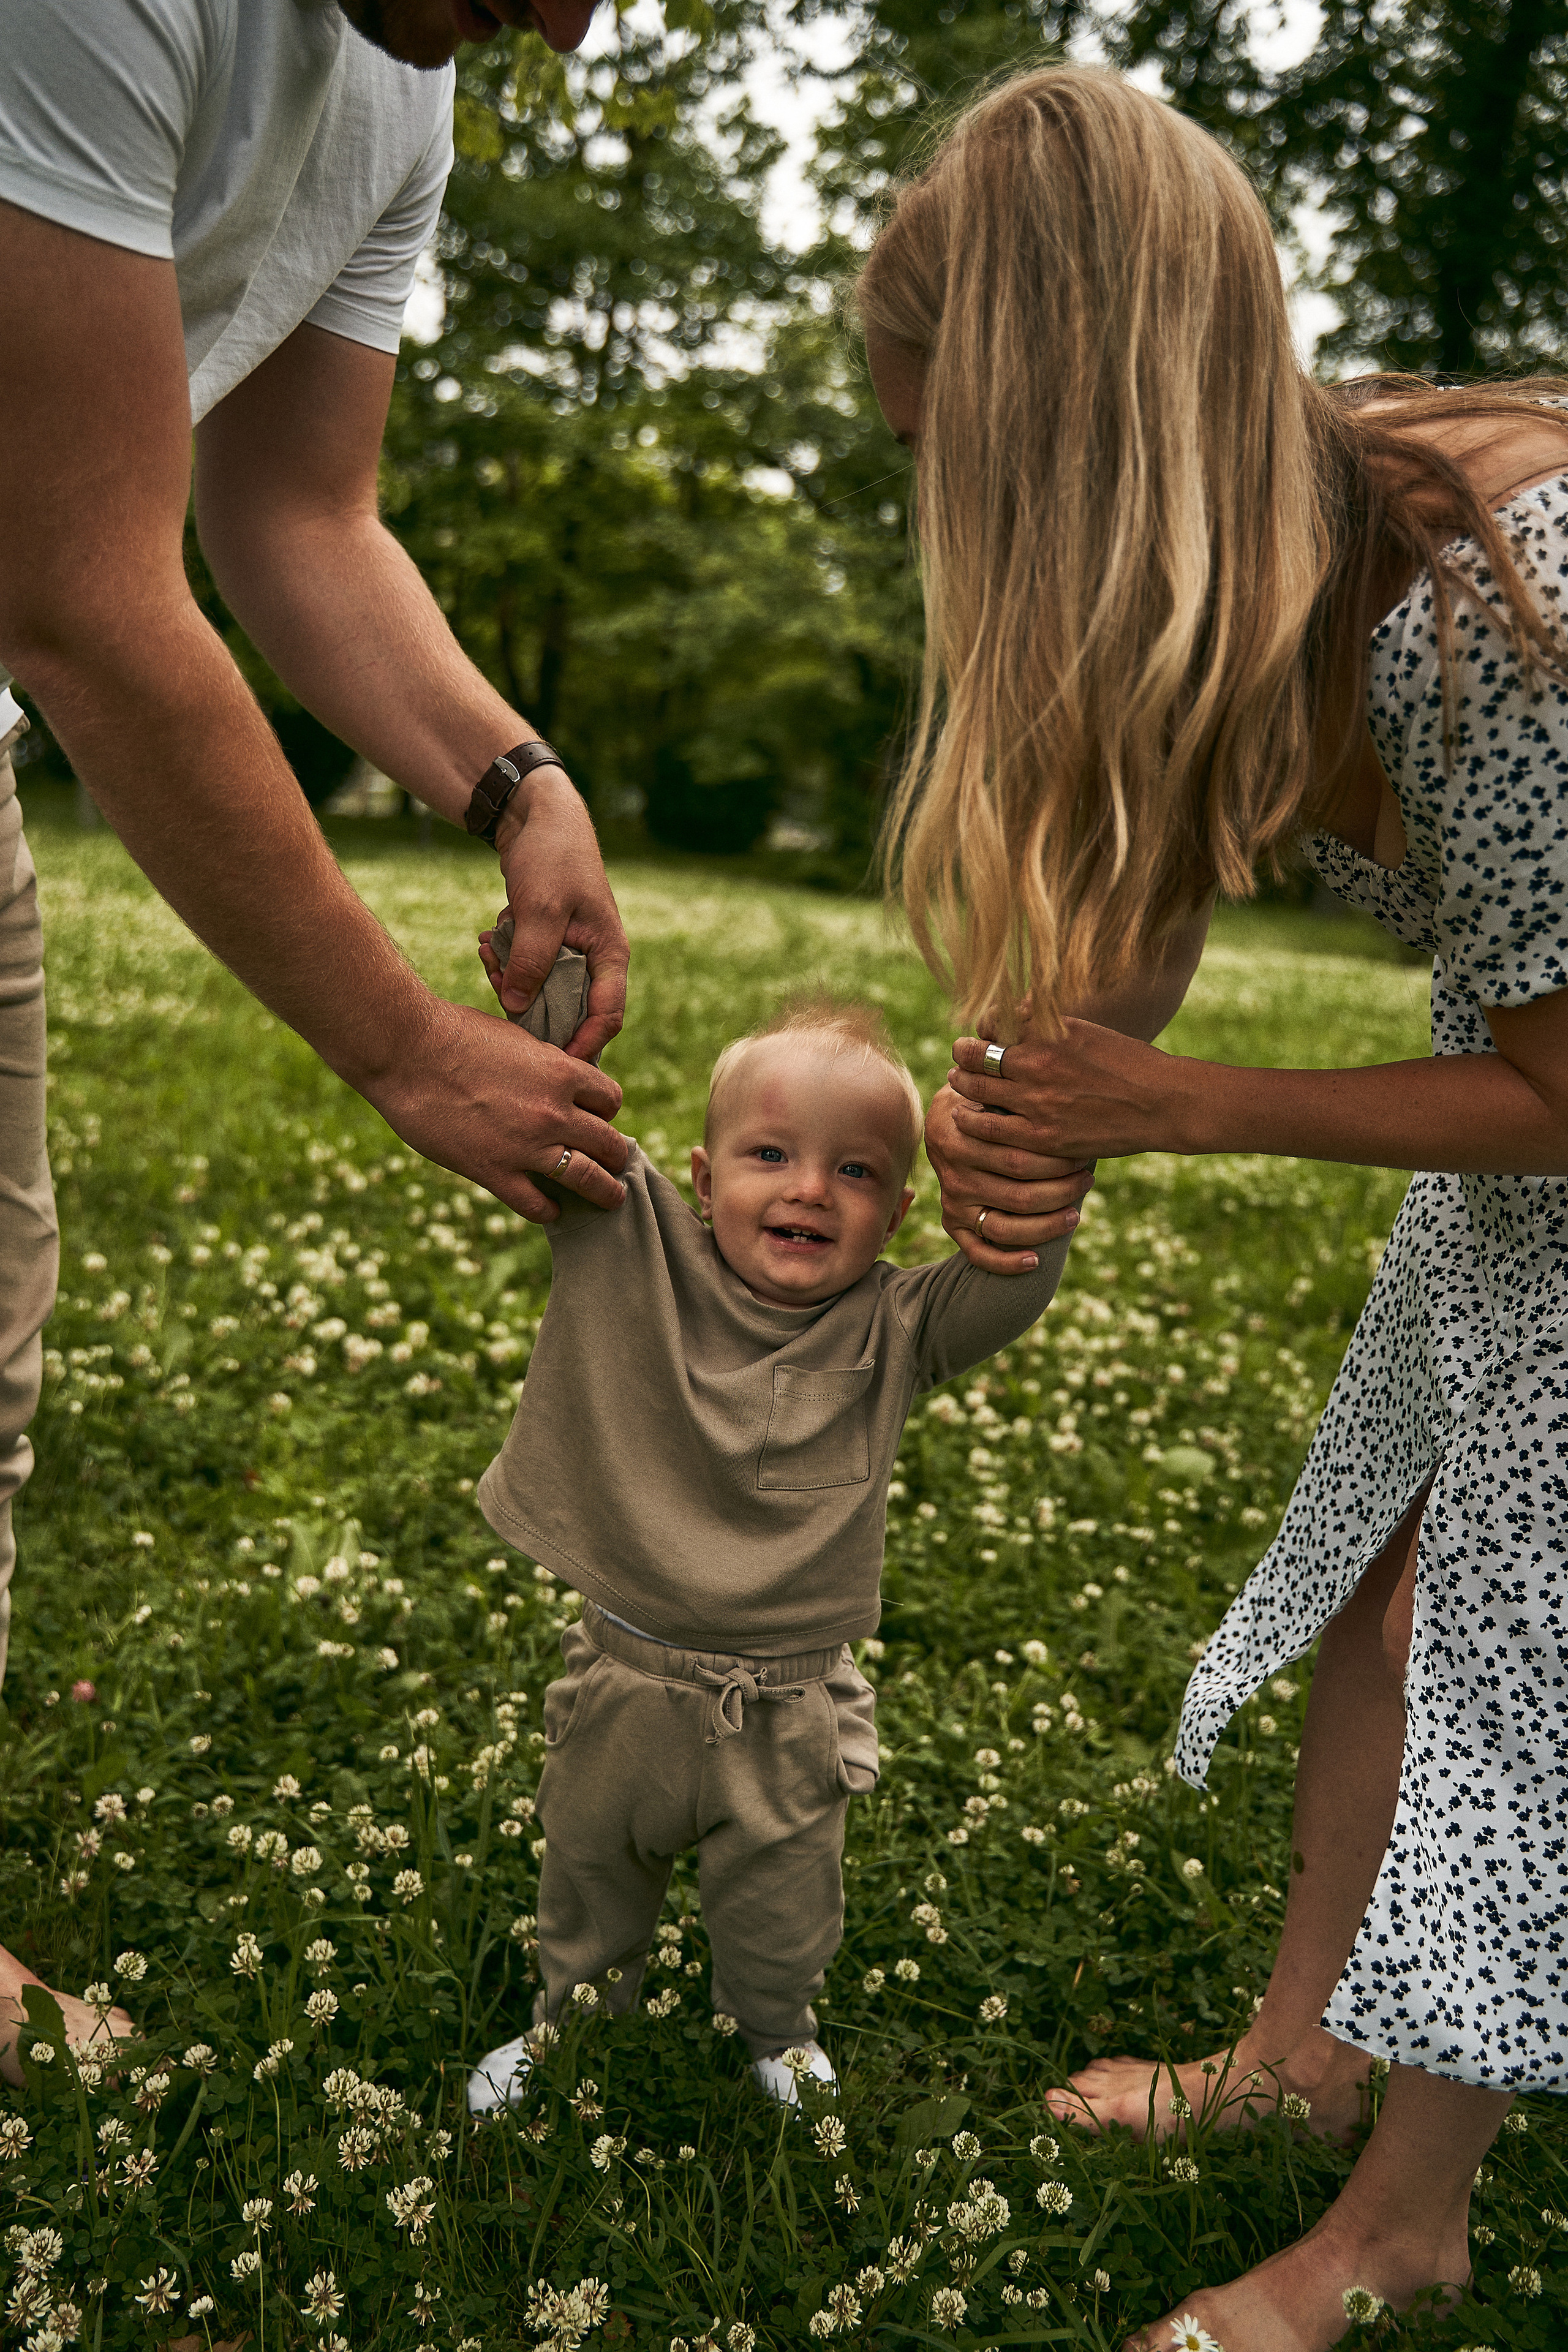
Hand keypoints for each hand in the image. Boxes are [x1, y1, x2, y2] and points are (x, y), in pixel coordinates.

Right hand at [362, 993, 628, 1221]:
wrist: (406, 1052)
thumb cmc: (454, 1033)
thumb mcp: (515, 1038)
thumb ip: (542, 1064)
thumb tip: (556, 1078)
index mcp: (562, 1072)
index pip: (610, 1100)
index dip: (606, 1110)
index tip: (599, 1118)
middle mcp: (553, 1112)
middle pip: (608, 1143)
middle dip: (615, 1154)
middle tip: (615, 1162)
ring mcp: (526, 1146)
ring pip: (587, 1179)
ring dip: (605, 1191)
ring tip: (611, 1198)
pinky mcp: (493, 1172)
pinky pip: (536, 1205)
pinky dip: (550, 1211)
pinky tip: (551, 1210)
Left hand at [494, 770, 628, 1062]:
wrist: (538, 816)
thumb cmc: (552, 858)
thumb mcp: (539, 911)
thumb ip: (530, 961)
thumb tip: (516, 1007)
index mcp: (610, 955)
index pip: (607, 1016)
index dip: (583, 1044)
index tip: (553, 1061)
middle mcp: (594, 960)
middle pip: (568, 1010)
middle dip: (529, 1007)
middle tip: (497, 989)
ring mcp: (570, 954)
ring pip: (541, 991)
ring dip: (510, 979)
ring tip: (486, 951)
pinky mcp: (546, 944)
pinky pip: (526, 970)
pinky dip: (505, 961)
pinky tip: (487, 941)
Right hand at [923, 1084, 1095, 1271]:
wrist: (945, 1121)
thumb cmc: (986, 1102)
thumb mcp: (994, 1090)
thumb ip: (1016, 1095)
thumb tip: (1064, 1089)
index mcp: (961, 1138)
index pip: (1019, 1158)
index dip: (1057, 1160)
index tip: (1086, 1152)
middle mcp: (955, 1174)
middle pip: (1018, 1195)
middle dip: (1061, 1191)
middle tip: (1088, 1179)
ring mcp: (953, 1201)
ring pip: (1004, 1228)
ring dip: (1045, 1227)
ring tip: (1075, 1216)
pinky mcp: (952, 1223)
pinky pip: (977, 1253)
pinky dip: (1006, 1263)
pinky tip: (1035, 1262)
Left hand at [946, 1021, 1187, 1162]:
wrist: (1160, 1103)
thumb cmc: (1127, 1062)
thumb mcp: (1086, 1030)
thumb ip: (1046, 1024)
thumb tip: (1013, 1014)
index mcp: (1048, 1034)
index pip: (992, 1024)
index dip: (981, 1028)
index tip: (980, 1033)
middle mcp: (1038, 1066)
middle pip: (977, 1057)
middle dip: (963, 1055)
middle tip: (959, 1055)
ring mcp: (1038, 1104)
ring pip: (977, 1091)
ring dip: (962, 1084)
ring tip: (957, 1081)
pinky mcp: (1043, 1137)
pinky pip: (991, 1129)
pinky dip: (972, 1119)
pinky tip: (965, 1116)